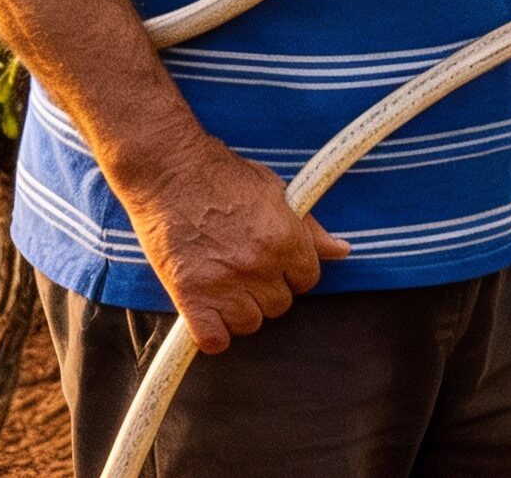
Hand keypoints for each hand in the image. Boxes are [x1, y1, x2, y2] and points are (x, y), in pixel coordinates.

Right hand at [115, 134, 348, 353]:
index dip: (292, 271)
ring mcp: (224, 283)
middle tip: (245, 268)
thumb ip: (309, 228)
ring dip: (241, 310)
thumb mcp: (275, 191)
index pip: (308, 279)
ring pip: (250, 323)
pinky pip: (214, 339)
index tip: (275, 263)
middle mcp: (258, 264)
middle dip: (267, 289)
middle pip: (280, 304)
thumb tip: (342, 251)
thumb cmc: (221, 175)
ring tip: (225, 285)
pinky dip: (213, 332)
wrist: (168, 170)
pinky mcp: (190, 296)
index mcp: (284, 238)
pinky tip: (208, 312)